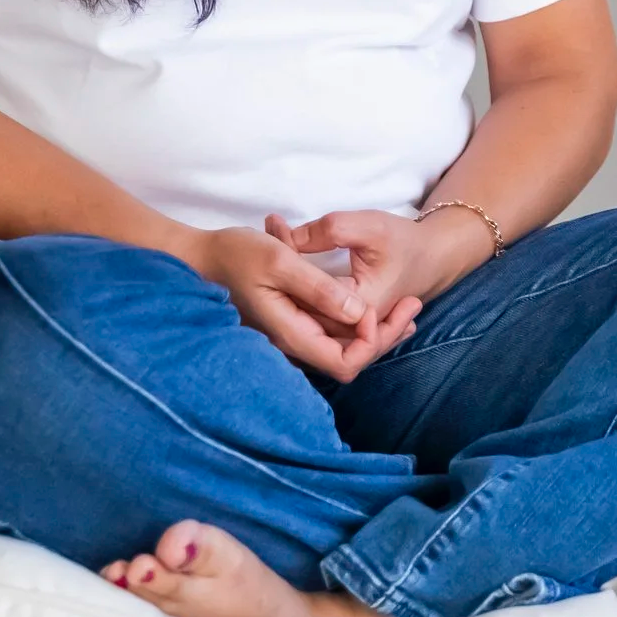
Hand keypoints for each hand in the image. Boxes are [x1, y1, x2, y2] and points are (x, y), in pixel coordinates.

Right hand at [187, 225, 420, 382]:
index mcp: (290, 331)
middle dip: (385, 336)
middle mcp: (294, 341)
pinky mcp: (295, 321)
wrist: (202, 255)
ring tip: (408, 305)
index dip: (370, 344)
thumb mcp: (280, 261)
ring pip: (344, 344)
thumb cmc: (236, 253)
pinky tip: (380, 303)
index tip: (382, 310)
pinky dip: (359, 319)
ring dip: (377, 328)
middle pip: (350, 358)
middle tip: (414, 307)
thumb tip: (357, 313)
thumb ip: (318, 288)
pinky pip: (333, 331)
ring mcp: (294, 332)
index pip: (343, 363)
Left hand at [266, 208, 489, 325]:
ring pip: (301, 311)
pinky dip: (295, 284)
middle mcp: (349, 328)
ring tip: (276, 236)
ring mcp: (344, 331)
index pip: (306, 297)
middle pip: (298, 307)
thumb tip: (286, 239)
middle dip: (279, 269)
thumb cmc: (405, 242)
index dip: (285, 265)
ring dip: (284, 277)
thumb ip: (328, 231)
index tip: (279, 233)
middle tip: (272, 229)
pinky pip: (310, 311)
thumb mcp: (369, 226)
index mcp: (357, 309)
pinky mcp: (340, 325)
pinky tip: (288, 256)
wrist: (432, 258)